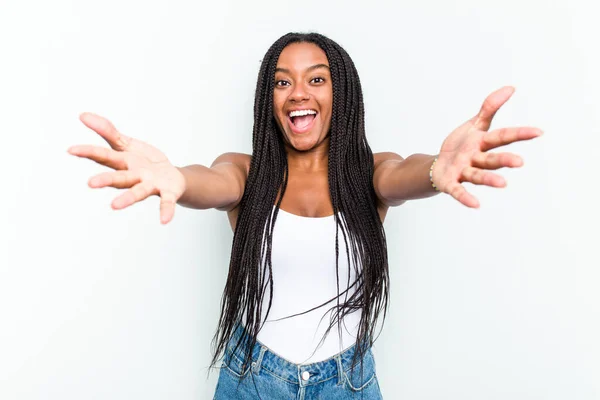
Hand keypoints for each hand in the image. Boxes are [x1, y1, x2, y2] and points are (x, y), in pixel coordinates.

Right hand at [68, 113, 185, 223]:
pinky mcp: (167, 192)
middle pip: (119, 177)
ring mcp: (150, 185)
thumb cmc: (145, 162)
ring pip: (138, 191)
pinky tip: (165, 221)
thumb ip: (107, 131)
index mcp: (123, 163)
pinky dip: (166, 211)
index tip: (71, 149)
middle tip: (91, 183)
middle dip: (106, 180)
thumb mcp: (127, 144)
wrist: (172, 177)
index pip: (104, 157)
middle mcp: (134, 176)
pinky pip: (166, 202)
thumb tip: (83, 115)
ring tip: (115, 206)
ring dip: (127, 199)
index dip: (88, 152)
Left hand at [431, 86, 542, 207]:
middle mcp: (476, 159)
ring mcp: (463, 172)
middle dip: (504, 160)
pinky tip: (475, 205)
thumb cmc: (460, 147)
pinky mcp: (450, 183)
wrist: (437, 166)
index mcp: (482, 143)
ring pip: (477, 175)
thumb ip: (489, 108)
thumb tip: (511, 88)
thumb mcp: (473, 125)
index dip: (519, 134)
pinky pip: (458, 191)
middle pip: (491, 158)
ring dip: (489, 179)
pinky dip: (466, 197)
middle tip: (519, 162)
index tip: (539, 132)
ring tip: (502, 184)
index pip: (502, 136)